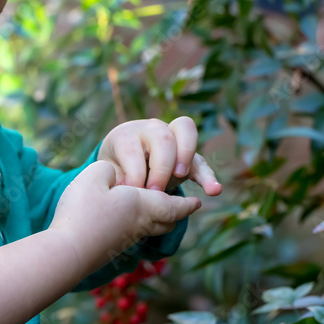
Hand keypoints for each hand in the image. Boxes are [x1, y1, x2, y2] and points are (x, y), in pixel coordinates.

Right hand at [50, 160, 202, 274]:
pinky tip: (126, 221)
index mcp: (143, 205)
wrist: (67, 252)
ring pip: (151, 231)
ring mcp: (125, 239)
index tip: (197, 202)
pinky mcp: (111, 248)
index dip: (187, 204)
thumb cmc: (83, 209)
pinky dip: (140, 227)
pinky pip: (134, 236)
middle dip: (177, 213)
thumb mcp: (95, 174)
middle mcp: (140, 224)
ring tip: (157, 213)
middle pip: (167, 222)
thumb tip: (114, 175)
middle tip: (183, 207)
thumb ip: (109, 169)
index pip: (174, 205)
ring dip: (159, 221)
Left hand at [97, 116, 221, 195]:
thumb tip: (121, 192)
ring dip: (185, 156)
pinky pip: (201, 160)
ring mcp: (172, 137)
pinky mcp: (188, 156)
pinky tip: (214, 191)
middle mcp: (150, 130)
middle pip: (162, 137)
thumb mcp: (109, 176)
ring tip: (181, 176)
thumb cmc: (115, 173)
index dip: (134, 172)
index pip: (132, 148)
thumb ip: (115, 181)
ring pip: (186, 132)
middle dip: (161, 166)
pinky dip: (208, 176)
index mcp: (126, 136)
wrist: (125, 166)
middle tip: (155, 190)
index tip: (133, 193)